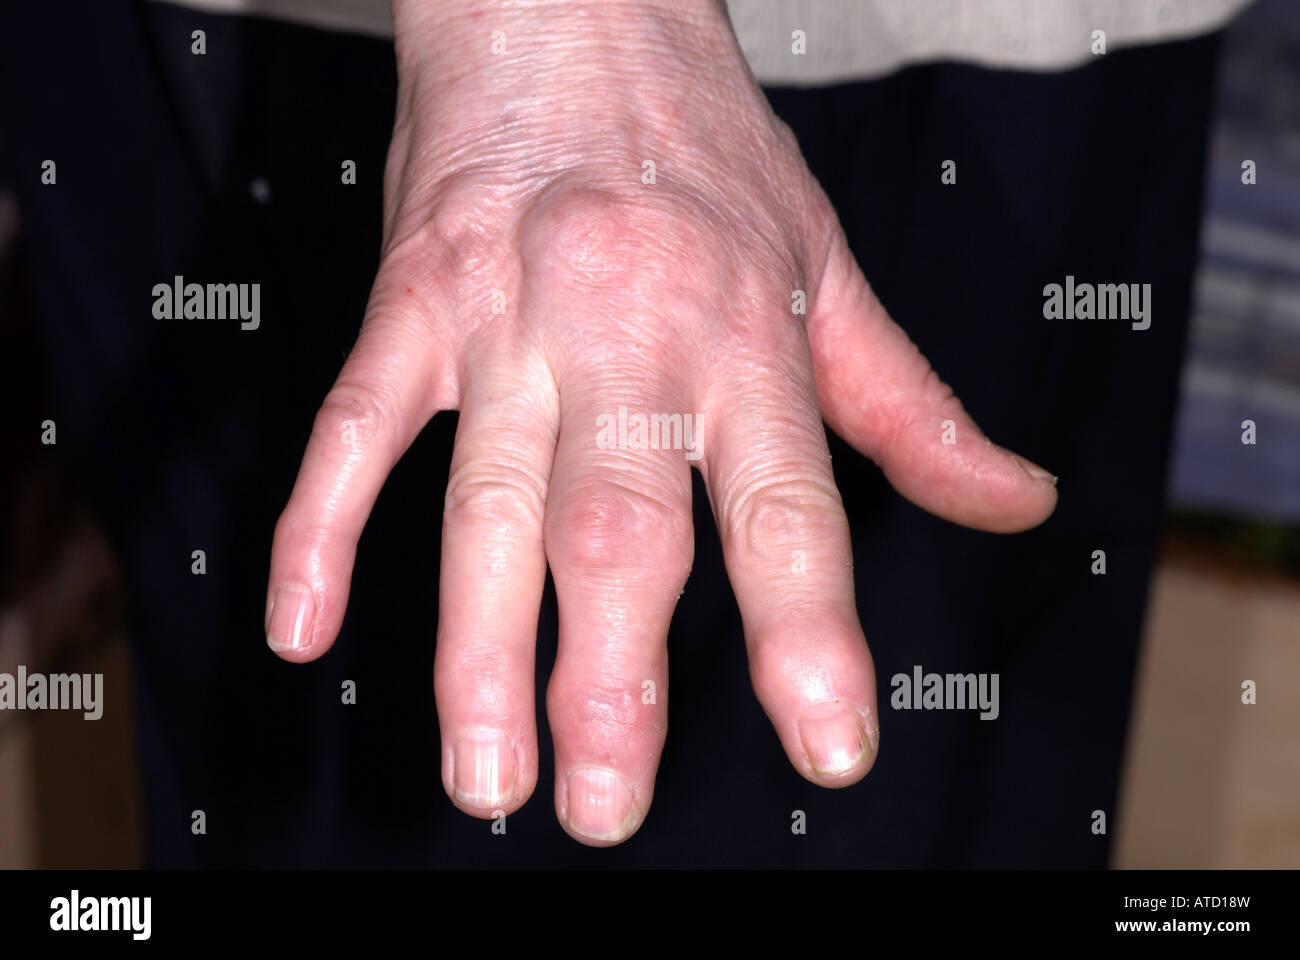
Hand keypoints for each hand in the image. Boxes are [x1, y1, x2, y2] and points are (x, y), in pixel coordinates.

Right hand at [265, 0, 1057, 845]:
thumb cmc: (700, 146)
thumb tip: (1015, 500)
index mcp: (743, 340)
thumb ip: (912, 407)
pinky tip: (302, 628)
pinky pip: (355, 425)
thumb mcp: (828, 266)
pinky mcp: (412, 302)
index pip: (789, 510)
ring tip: (490, 776)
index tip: (827, 742)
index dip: (809, 635)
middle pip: (621, 525)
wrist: (571, 5)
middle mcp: (630, 338)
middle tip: (605, 804)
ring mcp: (509, 322)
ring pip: (485, 503)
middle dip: (613, 674)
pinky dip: (321, 528)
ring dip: (478, 649)